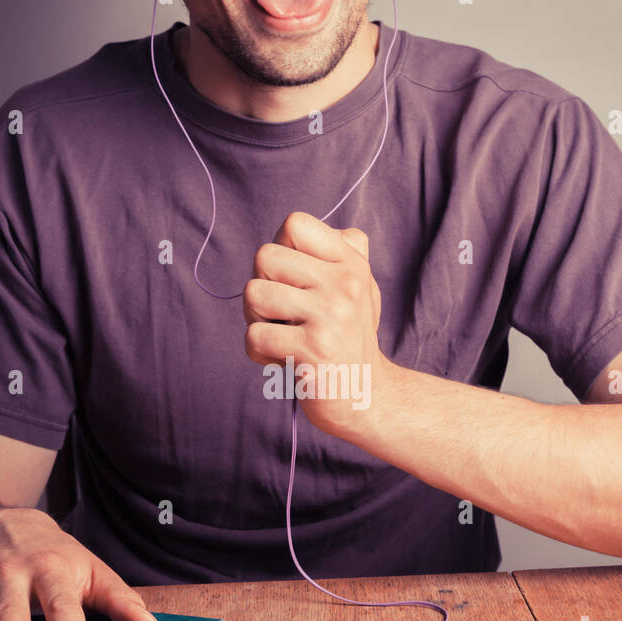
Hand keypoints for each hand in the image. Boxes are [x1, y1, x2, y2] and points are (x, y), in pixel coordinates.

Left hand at [243, 211, 396, 438]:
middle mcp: (345, 284)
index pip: (294, 223)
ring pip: (252, 294)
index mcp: (352, 263)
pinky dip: (259, 353)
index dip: (280, 250)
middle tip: (284, 315)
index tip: (293, 280)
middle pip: (264, 257)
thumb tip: (296, 227)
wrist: (369, 397)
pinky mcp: (312, 350)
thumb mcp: (359, 286)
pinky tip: (285, 360)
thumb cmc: (350, 338)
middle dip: (263, 287)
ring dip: (256, 320)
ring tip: (284, 335)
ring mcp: (330, 317)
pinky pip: (253, 337)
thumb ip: (338, 250)